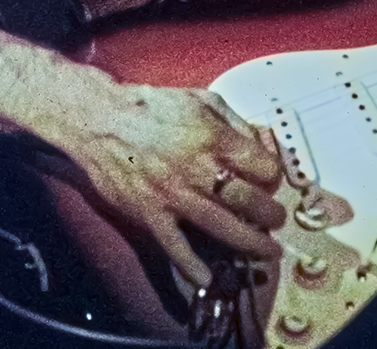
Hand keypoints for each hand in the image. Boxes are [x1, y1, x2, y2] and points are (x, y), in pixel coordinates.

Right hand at [40, 78, 286, 286]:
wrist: (99, 120)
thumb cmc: (151, 106)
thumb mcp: (201, 99)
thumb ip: (234, 121)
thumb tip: (261, 143)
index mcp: (213, 137)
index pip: (261, 166)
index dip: (271, 174)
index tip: (270, 180)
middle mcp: (197, 169)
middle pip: (248, 200)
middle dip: (270, 213)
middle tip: (277, 219)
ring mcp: (173, 195)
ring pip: (221, 226)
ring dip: (250, 242)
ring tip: (267, 250)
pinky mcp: (149, 214)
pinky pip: (174, 245)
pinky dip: (190, 265)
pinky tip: (206, 279)